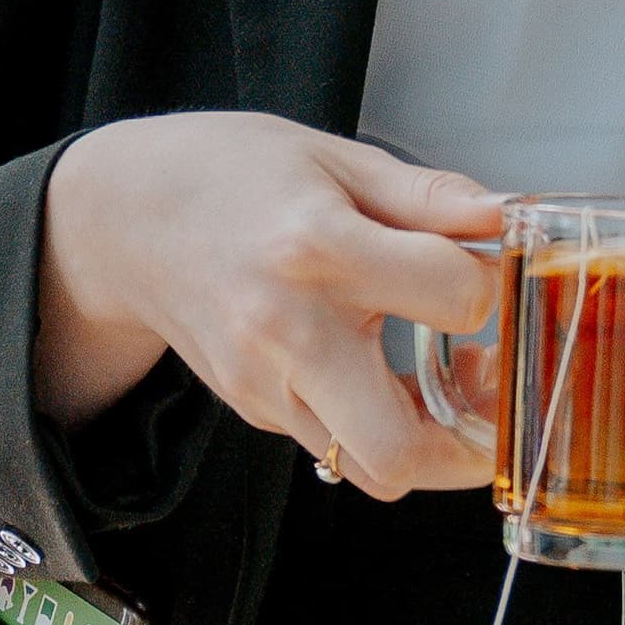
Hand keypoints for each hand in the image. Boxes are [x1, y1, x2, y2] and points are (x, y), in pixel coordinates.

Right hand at [36, 114, 508, 492]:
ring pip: (370, 469)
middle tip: (493, 384)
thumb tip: (502, 219)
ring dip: (430, 440)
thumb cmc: (228, 175)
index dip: (491, 283)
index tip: (487, 267)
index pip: (454, 296)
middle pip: (401, 449)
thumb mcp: (334, 156)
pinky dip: (380, 422)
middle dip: (471, 436)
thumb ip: (427, 194)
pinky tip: (389, 369)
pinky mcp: (253, 408)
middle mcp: (288, 332)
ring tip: (450, 381)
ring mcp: (264, 384)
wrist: (122, 216)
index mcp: (318, 249)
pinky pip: (335, 444)